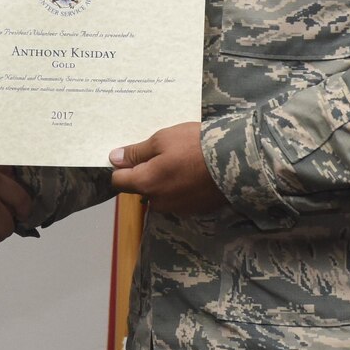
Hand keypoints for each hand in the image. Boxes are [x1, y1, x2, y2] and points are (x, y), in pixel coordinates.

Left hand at [110, 123, 227, 215]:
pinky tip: (194, 173)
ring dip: (164, 180)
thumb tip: (113, 159)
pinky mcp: (195, 210)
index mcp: (146, 185)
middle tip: (165, 153)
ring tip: (183, 161)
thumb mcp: (162, 140)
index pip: (118, 181)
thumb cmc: (195, 146)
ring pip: (160, 193)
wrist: (236, 161)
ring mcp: (177, 208)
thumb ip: (136, 153)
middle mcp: (157, 202)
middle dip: (146, 173)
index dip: (122, 166)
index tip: (135, 154)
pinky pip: (179, 197)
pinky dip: (181, 187)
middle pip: (141, 188)